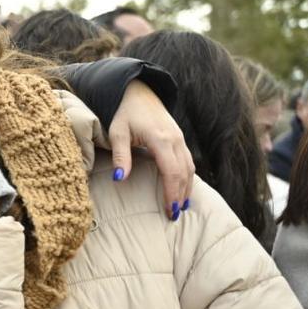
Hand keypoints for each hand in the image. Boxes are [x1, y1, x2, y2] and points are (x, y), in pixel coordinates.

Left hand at [108, 82, 194, 219]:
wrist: (139, 93)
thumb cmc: (125, 114)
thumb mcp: (117, 133)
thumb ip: (120, 156)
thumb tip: (119, 179)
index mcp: (160, 139)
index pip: (171, 171)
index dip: (172, 192)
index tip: (169, 210)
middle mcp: (175, 140)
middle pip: (184, 173)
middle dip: (180, 195)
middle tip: (174, 215)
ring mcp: (180, 139)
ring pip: (190, 168)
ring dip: (187, 188)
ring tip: (181, 207)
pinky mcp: (179, 139)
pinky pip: (188, 161)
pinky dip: (188, 177)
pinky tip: (184, 189)